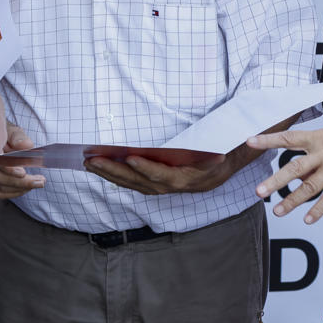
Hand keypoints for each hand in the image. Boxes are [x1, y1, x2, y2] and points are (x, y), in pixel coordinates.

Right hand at [0, 122, 45, 199]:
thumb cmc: (2, 134)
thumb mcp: (11, 130)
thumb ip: (18, 137)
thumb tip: (26, 145)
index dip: (9, 169)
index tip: (23, 173)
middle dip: (21, 182)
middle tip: (40, 180)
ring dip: (21, 188)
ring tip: (37, 183)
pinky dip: (14, 192)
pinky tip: (26, 188)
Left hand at [84, 145, 256, 195]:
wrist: (233, 161)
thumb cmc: (224, 146)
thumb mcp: (222, 143)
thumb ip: (213, 141)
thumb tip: (211, 135)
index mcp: (192, 177)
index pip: (164, 176)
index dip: (147, 169)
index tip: (129, 157)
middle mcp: (177, 186)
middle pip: (142, 182)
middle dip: (115, 172)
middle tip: (92, 160)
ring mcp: (168, 187)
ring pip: (135, 184)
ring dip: (111, 174)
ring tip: (89, 162)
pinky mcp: (160, 184)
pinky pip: (136, 182)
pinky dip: (117, 175)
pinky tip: (101, 167)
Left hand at [250, 116, 322, 224]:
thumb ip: (317, 155)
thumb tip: (298, 175)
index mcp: (320, 137)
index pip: (289, 137)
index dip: (268, 139)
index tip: (249, 140)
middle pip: (294, 167)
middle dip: (274, 181)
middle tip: (257, 191)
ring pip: (310, 186)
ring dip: (292, 201)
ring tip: (277, 211)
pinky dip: (318, 210)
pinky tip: (308, 219)